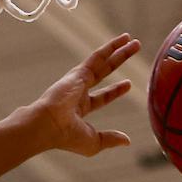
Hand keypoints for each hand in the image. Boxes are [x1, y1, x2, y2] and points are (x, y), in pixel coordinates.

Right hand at [28, 33, 138, 157]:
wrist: (48, 126)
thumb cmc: (66, 137)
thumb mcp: (94, 142)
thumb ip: (110, 139)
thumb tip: (127, 141)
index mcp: (80, 109)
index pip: (102, 97)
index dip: (115, 91)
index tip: (128, 84)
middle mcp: (79, 91)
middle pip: (104, 73)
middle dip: (118, 61)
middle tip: (132, 51)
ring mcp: (78, 80)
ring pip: (103, 61)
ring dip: (118, 50)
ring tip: (133, 40)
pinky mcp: (78, 72)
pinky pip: (98, 56)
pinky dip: (111, 47)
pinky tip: (123, 39)